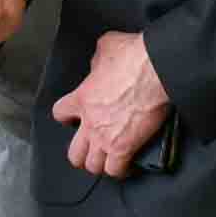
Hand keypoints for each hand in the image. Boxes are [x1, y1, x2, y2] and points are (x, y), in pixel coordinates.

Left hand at [54, 30, 170, 178]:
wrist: (155, 70)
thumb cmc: (134, 56)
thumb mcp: (107, 45)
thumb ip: (97, 59)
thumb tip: (100, 64)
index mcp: (82, 97)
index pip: (60, 113)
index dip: (67, 116)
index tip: (76, 116)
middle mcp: (89, 123)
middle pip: (74, 153)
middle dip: (81, 154)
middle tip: (91, 149)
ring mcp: (105, 138)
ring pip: (92, 166)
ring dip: (100, 164)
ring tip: (109, 161)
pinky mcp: (124, 148)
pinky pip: (116, 170)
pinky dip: (121, 170)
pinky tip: (127, 166)